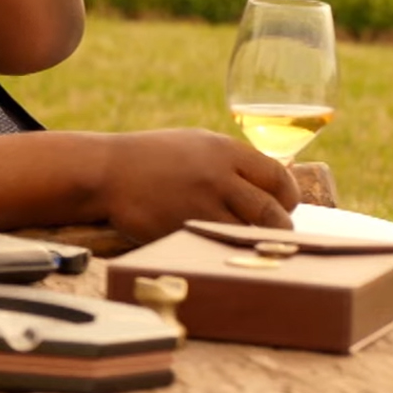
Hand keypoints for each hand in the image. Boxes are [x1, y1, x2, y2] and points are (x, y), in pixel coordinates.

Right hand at [98, 130, 299, 242]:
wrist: (105, 171)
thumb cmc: (150, 156)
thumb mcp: (195, 144)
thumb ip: (231, 161)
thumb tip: (267, 184)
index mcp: (225, 151)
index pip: (278, 178)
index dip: (287, 196)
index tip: (284, 206)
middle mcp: (219, 178)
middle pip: (271, 212)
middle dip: (280, 227)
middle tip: (276, 232)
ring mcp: (201, 206)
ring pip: (249, 234)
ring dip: (255, 241)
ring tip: (252, 242)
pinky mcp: (184, 230)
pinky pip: (218, 245)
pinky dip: (225, 248)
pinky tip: (221, 245)